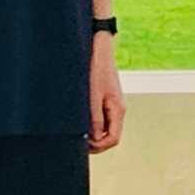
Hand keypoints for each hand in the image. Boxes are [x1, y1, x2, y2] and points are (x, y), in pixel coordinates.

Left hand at [87, 40, 127, 155]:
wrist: (99, 48)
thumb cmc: (96, 69)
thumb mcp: (93, 95)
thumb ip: (94, 118)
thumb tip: (93, 138)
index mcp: (118, 110)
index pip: (113, 138)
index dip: (99, 146)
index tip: (82, 145)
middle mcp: (117, 109)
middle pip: (110, 136)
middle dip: (95, 142)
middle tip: (77, 141)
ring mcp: (112, 105)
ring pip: (104, 128)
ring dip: (92, 133)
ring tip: (76, 130)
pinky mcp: (105, 99)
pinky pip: (101, 118)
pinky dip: (91, 123)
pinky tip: (79, 119)